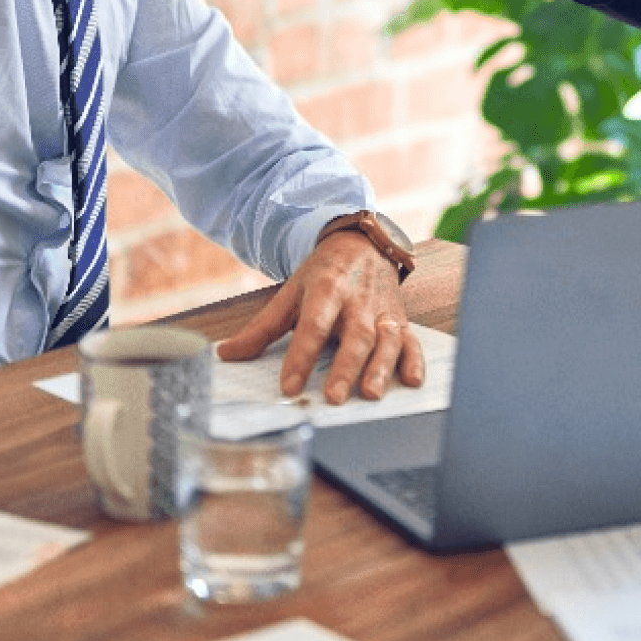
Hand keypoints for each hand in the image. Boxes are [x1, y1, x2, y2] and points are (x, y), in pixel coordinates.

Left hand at [214, 231, 426, 403]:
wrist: (363, 245)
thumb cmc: (323, 275)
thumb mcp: (290, 293)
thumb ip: (261, 328)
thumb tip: (225, 354)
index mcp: (326, 290)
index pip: (313, 325)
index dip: (301, 356)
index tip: (289, 386)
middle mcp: (357, 300)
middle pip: (354, 335)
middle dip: (346, 367)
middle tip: (333, 396)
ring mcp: (382, 311)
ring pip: (386, 340)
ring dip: (380, 367)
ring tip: (370, 394)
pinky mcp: (400, 319)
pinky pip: (411, 340)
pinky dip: (414, 360)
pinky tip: (411, 381)